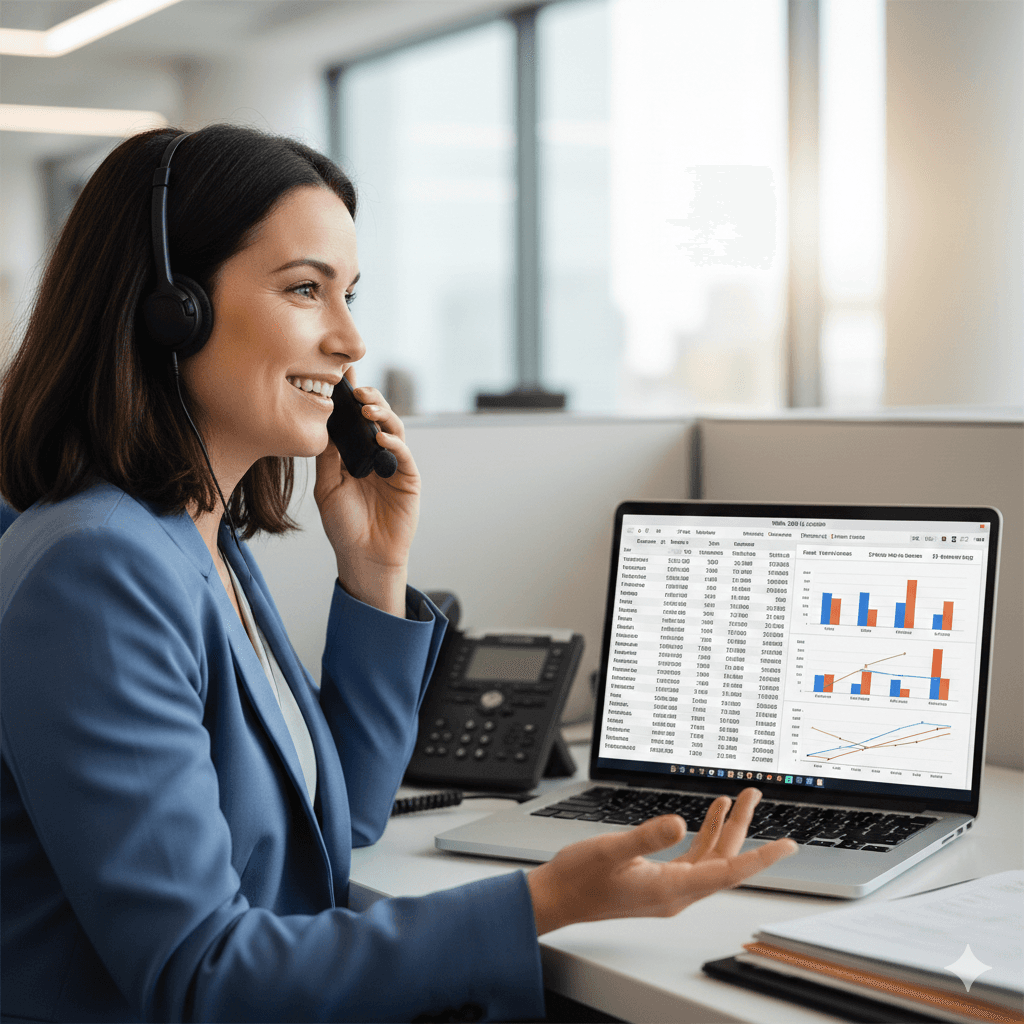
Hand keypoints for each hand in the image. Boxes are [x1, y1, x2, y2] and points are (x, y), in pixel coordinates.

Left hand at [314, 374, 419, 615]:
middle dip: (369, 399)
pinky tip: (381, 437)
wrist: (363, 557)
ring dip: (382, 414)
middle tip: (356, 389)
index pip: (353, 419)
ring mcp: (394, 465)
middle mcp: (376, 455)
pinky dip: (394, 443)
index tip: (340, 376)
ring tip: (367, 408)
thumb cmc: (344, 526)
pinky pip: (404, 455)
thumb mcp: (327, 487)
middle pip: (377, 417)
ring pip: (394, 429)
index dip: (349, 398)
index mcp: (355, 454)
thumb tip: (324, 423)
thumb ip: (328, 457)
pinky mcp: (409, 479)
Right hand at [527, 788, 796, 934]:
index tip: (788, 845)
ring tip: (736, 798)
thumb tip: (680, 824)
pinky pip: (692, 858)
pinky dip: (703, 834)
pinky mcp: (656, 880)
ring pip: (709, 856)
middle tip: (755, 795)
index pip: (728, 871)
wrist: (556, 898)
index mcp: (671, 889)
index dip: (761, 857)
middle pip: (723, 860)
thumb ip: (646, 837)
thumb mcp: (611, 850)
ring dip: (724, 828)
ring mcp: (667, 887)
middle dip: (744, 827)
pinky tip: (704, 817)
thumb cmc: (579, 879)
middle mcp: (676, 892)